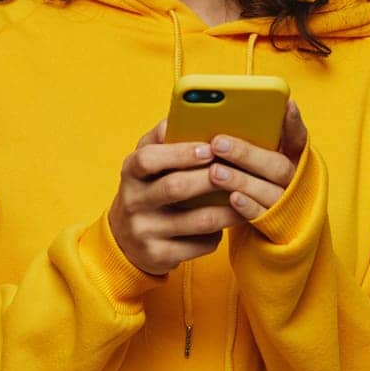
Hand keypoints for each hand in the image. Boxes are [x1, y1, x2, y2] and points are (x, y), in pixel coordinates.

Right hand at [107, 120, 242, 276]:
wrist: (124, 241)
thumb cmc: (145, 191)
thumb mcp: (144, 163)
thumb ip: (161, 138)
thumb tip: (183, 114)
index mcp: (130, 172)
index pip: (149, 158)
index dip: (180, 153)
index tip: (210, 148)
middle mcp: (132, 201)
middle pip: (175, 188)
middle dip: (210, 179)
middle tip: (235, 172)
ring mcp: (144, 231)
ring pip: (196, 221)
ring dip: (227, 209)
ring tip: (246, 198)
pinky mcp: (158, 256)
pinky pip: (199, 245)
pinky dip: (219, 233)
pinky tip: (227, 223)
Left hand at [208, 99, 309, 220]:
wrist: (267, 224)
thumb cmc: (252, 178)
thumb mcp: (253, 156)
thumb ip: (246, 140)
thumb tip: (209, 118)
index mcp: (292, 157)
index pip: (298, 137)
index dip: (294, 122)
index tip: (286, 104)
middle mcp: (294, 179)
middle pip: (278, 165)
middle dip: (246, 153)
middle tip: (217, 142)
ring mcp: (287, 203)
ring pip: (270, 191)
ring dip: (241, 180)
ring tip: (215, 171)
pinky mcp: (276, 225)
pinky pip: (263, 216)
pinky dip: (248, 206)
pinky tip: (231, 198)